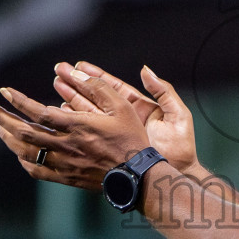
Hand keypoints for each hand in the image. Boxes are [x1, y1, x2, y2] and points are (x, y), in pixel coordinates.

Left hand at [0, 66, 151, 190]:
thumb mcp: (121, 106)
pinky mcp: (65, 177)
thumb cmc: (131, 138)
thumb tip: (75, 72)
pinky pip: (36, 170)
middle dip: (2, 119)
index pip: (38, 112)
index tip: (4, 92)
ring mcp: (63, 163)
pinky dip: (22, 159)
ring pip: (25, 151)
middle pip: (24, 132)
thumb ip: (97, 87)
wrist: (136, 176)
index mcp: (76, 126)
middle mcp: (65, 145)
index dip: (18, 101)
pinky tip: (18, 151)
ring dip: (7, 137)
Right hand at [60, 61, 199, 172]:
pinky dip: (76, 121)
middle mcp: (126, 117)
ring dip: (73, 99)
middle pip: (98, 96)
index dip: (96, 76)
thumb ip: (163, 91)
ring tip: (57, 86)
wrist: (178, 173)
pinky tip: (62, 112)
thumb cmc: (181, 146)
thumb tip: (146, 70)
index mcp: (140, 106)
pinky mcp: (112, 146)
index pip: (114, 87)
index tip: (79, 66)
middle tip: (60, 71)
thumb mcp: (177, 114)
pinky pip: (91, 131)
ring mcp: (117, 132)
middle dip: (78, 83)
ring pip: (90, 111)